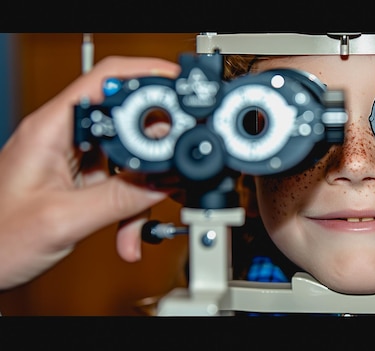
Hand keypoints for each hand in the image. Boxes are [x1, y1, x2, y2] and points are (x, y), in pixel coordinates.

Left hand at [0, 56, 179, 288]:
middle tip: (169, 174)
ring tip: (133, 227)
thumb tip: (165, 181)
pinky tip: (125, 235)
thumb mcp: (64, 220)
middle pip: (126, 122)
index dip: (146, 74)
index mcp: (51, 129)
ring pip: (126, 159)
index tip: (178, 86)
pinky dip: (128, 209)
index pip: (105, 79)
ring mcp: (69, 158)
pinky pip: (117, 183)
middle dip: (153, 153)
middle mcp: (61, 137)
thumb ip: (121, 198)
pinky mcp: (76, 179)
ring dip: (140, 195)